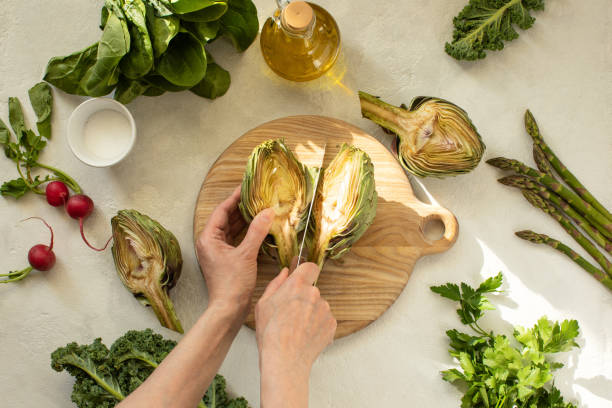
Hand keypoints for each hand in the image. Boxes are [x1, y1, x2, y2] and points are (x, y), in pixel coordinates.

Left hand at [196, 186, 274, 312]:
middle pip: (226, 218)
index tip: (246, 187)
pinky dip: (246, 232)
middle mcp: (210, 242)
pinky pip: (236, 239)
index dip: (235, 198)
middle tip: (257, 196)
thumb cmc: (232, 283)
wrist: (229, 309)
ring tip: (260, 207)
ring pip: (232, 229)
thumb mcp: (246, 254)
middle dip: (241, 207)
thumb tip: (267, 212)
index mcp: (208, 238)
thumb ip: (257, 231)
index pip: (221, 210)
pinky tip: (258, 227)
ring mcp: (217, 251)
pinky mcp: (226, 259)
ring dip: (245, 219)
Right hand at [255, 263, 336, 377]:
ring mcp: (325, 309)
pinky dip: (317, 325)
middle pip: (312, 289)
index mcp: (297, 285)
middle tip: (291, 314)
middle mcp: (314, 294)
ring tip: (297, 328)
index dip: (304, 272)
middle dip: (304, 298)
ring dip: (311, 313)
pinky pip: (325, 319)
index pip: (309, 266)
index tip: (301, 279)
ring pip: (319, 305)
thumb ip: (276, 284)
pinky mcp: (332, 324)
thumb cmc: (270, 334)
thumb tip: (285, 272)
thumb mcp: (263, 304)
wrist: (285, 360)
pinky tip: (305, 335)